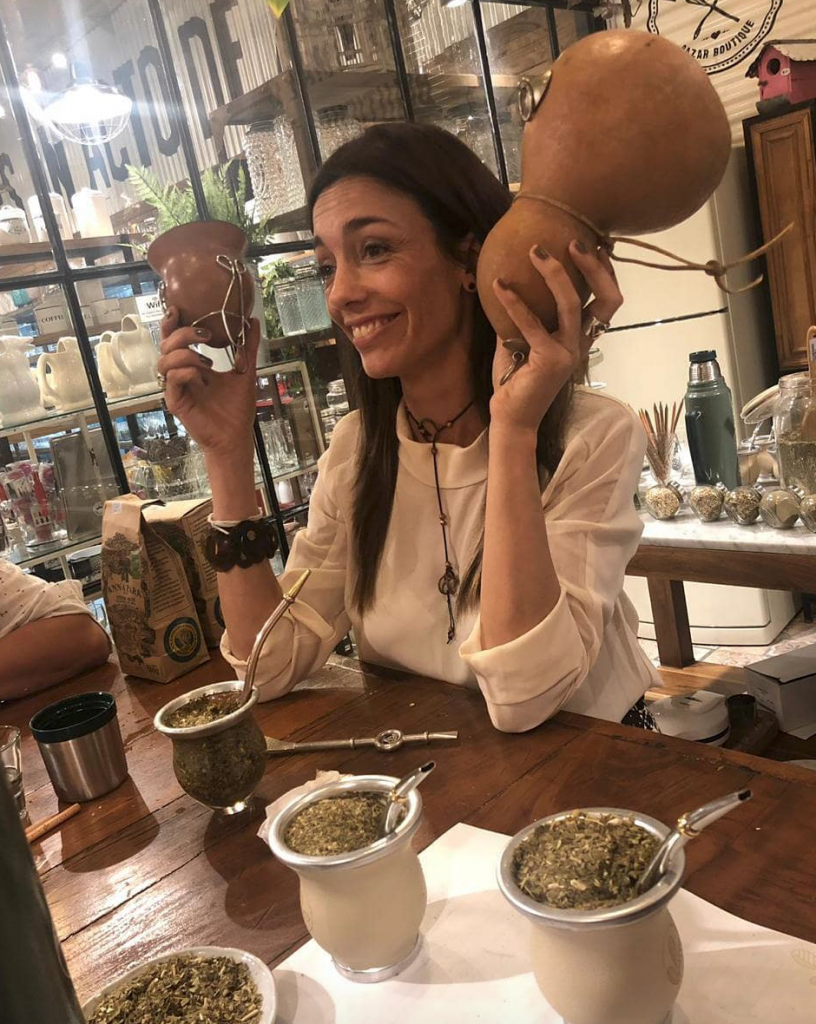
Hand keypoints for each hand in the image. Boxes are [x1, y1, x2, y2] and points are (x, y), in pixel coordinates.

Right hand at [158, 307, 260, 462]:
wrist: (236, 436)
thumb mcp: (245, 372)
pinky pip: (172, 380)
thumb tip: (252, 320)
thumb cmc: (237, 409)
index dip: (172, 323)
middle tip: (206, 336)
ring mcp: (176, 388)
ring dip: (184, 354)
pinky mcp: (175, 401)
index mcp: (192, 364)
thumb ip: (247, 346)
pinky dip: (185, 372)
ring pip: (164, 361)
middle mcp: (180, 374)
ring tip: (207, 361)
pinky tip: (202, 375)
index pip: (175, 339)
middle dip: (182, 334)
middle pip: (166, 345)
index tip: (179, 310)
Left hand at [489, 241, 622, 434]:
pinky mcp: (549, 361)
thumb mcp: (518, 341)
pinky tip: (498, 286)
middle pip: (606, 300)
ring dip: (554, 274)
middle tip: (572, 241)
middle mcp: (580, 345)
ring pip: (572, 304)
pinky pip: (532, 324)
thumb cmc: (514, 380)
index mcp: (580, 339)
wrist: (511, 418)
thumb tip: (507, 283)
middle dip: (593, 267)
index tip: (594, 245)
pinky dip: (514, 302)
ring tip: (535, 251)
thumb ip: (520, 317)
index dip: (606, 273)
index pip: (607, 302)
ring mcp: (568, 353)